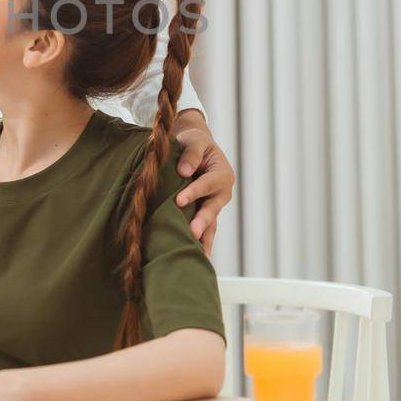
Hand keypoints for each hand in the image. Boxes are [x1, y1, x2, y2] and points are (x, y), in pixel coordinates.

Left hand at [172, 113, 235, 255]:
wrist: (193, 148)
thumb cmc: (194, 143)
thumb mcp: (195, 140)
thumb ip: (191, 153)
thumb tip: (183, 171)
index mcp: (222, 174)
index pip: (207, 184)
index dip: (194, 192)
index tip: (179, 200)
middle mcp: (221, 194)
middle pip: (212, 209)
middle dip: (202, 221)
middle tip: (193, 232)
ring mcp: (213, 207)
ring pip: (210, 225)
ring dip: (204, 240)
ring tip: (198, 258)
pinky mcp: (204, 216)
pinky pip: (204, 232)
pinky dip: (200, 245)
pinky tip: (195, 261)